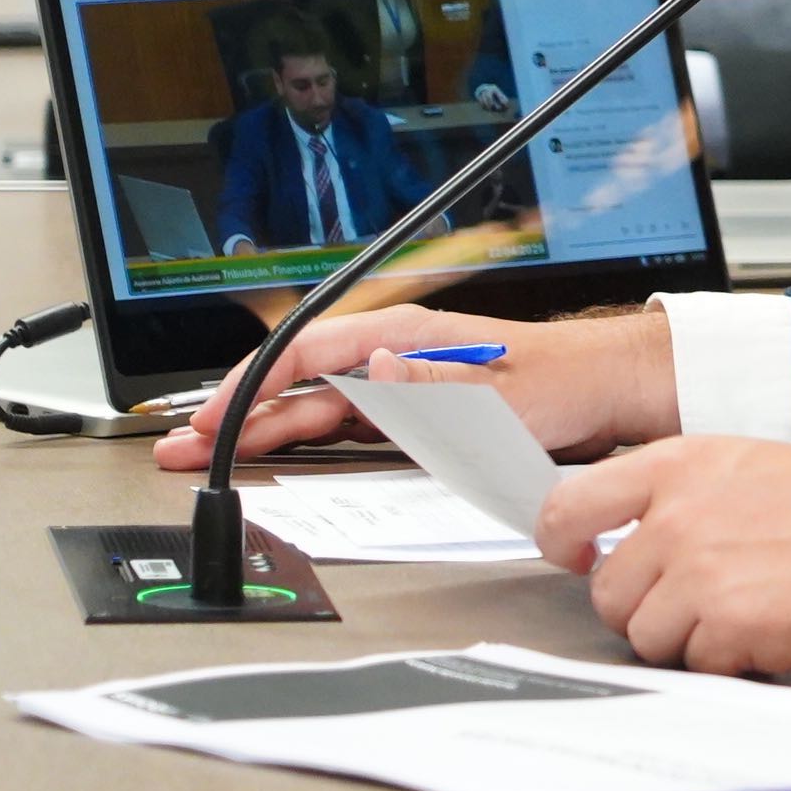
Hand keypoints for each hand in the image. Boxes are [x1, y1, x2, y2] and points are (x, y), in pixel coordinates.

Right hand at [155, 307, 678, 471]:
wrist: (608, 389)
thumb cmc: (563, 380)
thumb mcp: (497, 390)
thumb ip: (429, 386)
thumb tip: (374, 369)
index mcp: (404, 337)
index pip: (306, 357)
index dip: (252, 389)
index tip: (213, 419)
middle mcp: (394, 355)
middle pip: (297, 385)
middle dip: (236, 415)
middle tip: (182, 447)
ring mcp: (400, 381)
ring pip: (314, 407)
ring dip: (260, 429)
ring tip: (206, 453)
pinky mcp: (414, 409)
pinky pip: (344, 424)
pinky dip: (302, 437)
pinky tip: (271, 451)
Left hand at [540, 437, 790, 675]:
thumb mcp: (750, 468)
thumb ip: (681, 499)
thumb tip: (632, 543)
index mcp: (678, 467)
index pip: (570, 506)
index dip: (563, 542)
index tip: (577, 556)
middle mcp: (676, 519)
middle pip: (608, 591)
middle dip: (645, 607)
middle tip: (698, 603)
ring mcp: (697, 575)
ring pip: (646, 635)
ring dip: (688, 638)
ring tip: (747, 614)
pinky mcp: (726, 627)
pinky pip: (696, 663)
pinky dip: (729, 659)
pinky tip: (771, 630)